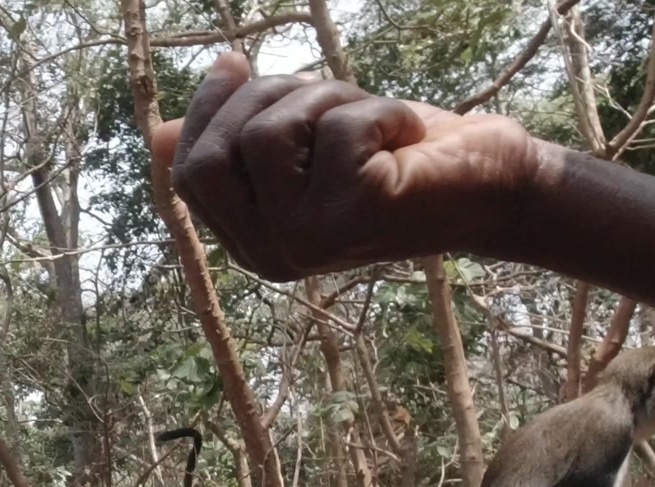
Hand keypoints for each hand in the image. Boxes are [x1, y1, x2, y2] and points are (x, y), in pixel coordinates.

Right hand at [151, 52, 546, 279]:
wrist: (495, 187)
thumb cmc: (399, 159)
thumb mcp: (307, 141)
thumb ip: (240, 139)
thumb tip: (158, 134)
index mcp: (251, 242)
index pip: (188, 172)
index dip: (207, 111)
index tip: (238, 64)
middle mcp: (270, 254)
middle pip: (207, 159)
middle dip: (258, 102)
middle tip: (319, 93)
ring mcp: (308, 242)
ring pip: (266, 134)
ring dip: (326, 99)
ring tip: (372, 118)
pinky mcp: (354, 217)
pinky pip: (335, 130)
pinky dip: (379, 111)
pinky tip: (407, 138)